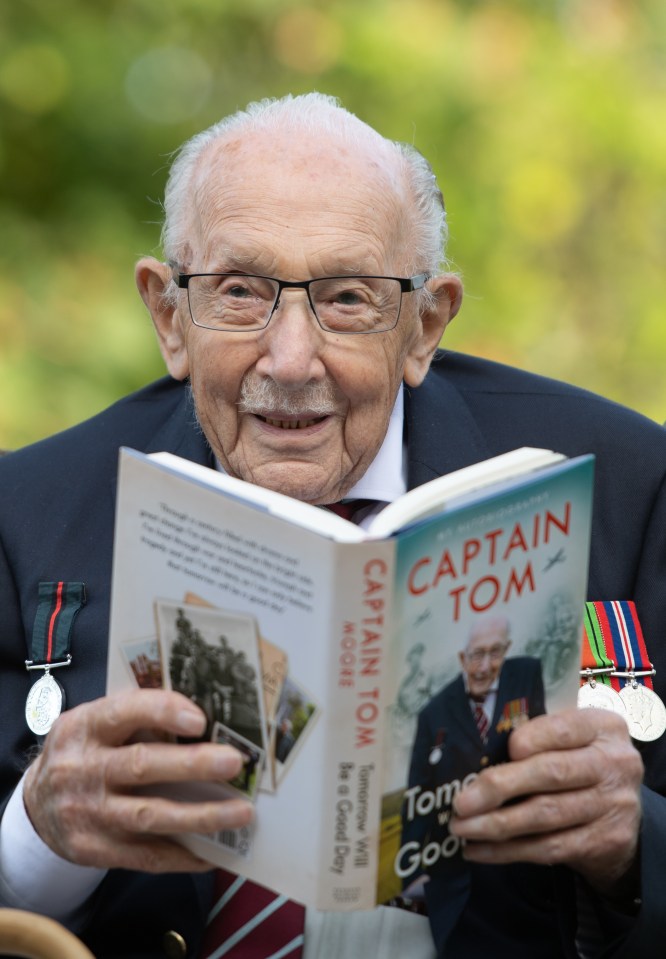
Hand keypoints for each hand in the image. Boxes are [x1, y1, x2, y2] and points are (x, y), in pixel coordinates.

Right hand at [23, 689, 253, 872]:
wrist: (37, 804)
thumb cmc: (85, 752)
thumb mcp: (97, 723)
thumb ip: (138, 717)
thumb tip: (205, 721)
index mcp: (85, 726)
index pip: (125, 711)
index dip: (164, 711)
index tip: (200, 719)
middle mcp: (83, 768)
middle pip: (142, 765)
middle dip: (193, 765)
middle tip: (234, 762)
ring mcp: (88, 813)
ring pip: (150, 815)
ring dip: (200, 815)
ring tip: (240, 812)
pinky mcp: (94, 849)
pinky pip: (145, 856)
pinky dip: (183, 854)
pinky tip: (213, 851)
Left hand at [448, 708, 642, 895]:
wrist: (624, 815)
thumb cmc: (580, 763)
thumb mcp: (572, 740)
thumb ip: (538, 739)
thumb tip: (477, 757)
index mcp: (603, 727)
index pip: (562, 729)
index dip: (529, 739)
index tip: (502, 750)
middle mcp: (615, 764)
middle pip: (551, 773)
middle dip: (499, 787)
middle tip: (462, 801)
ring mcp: (613, 805)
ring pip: (546, 816)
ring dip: (496, 824)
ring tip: (461, 828)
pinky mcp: (605, 842)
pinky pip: (549, 849)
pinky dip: (508, 851)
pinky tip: (479, 849)